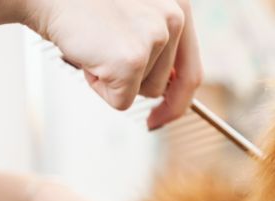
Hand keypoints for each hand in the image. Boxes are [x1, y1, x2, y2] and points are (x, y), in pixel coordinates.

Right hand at [22, 0, 202, 128]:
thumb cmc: (82, 5)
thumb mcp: (135, 16)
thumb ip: (159, 46)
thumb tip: (170, 90)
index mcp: (179, 6)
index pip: (192, 71)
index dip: (178, 101)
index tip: (164, 115)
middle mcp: (174, 17)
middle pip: (164, 86)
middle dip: (133, 83)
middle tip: (105, 50)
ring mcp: (154, 37)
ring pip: (145, 93)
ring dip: (115, 80)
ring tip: (96, 45)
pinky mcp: (132, 59)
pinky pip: (122, 101)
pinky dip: (99, 88)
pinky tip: (88, 55)